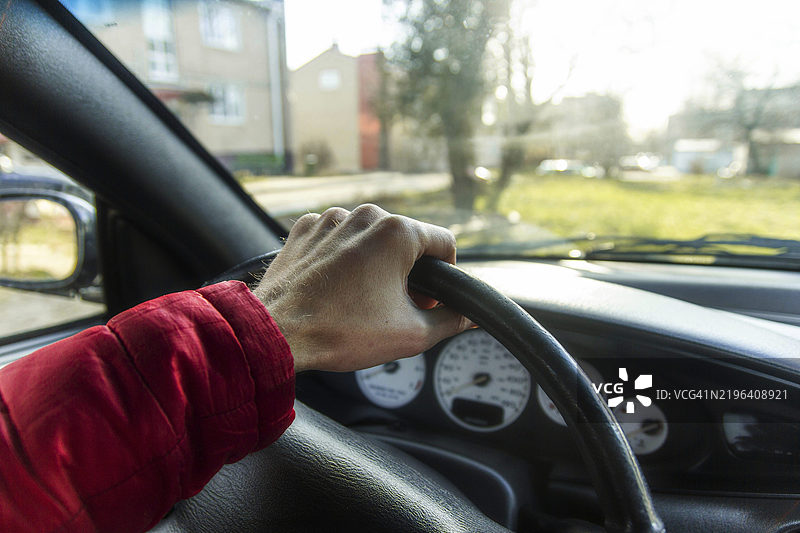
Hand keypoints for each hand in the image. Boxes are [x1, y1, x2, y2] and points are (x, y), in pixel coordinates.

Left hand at [253, 204, 470, 372]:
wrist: (277, 332)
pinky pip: (337, 239)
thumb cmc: (342, 332)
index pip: (444, 243)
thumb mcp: (411, 334)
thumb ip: (451, 320)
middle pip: (405, 241)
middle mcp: (365, 215)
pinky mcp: (305, 229)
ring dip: (374, 264)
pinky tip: (334, 288)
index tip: (428, 300)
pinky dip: (342, 260)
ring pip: (370, 239)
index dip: (445, 277)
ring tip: (359, 300)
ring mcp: (331, 219)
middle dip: (408, 272)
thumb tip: (469, 316)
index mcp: (398, 231)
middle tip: (395, 307)